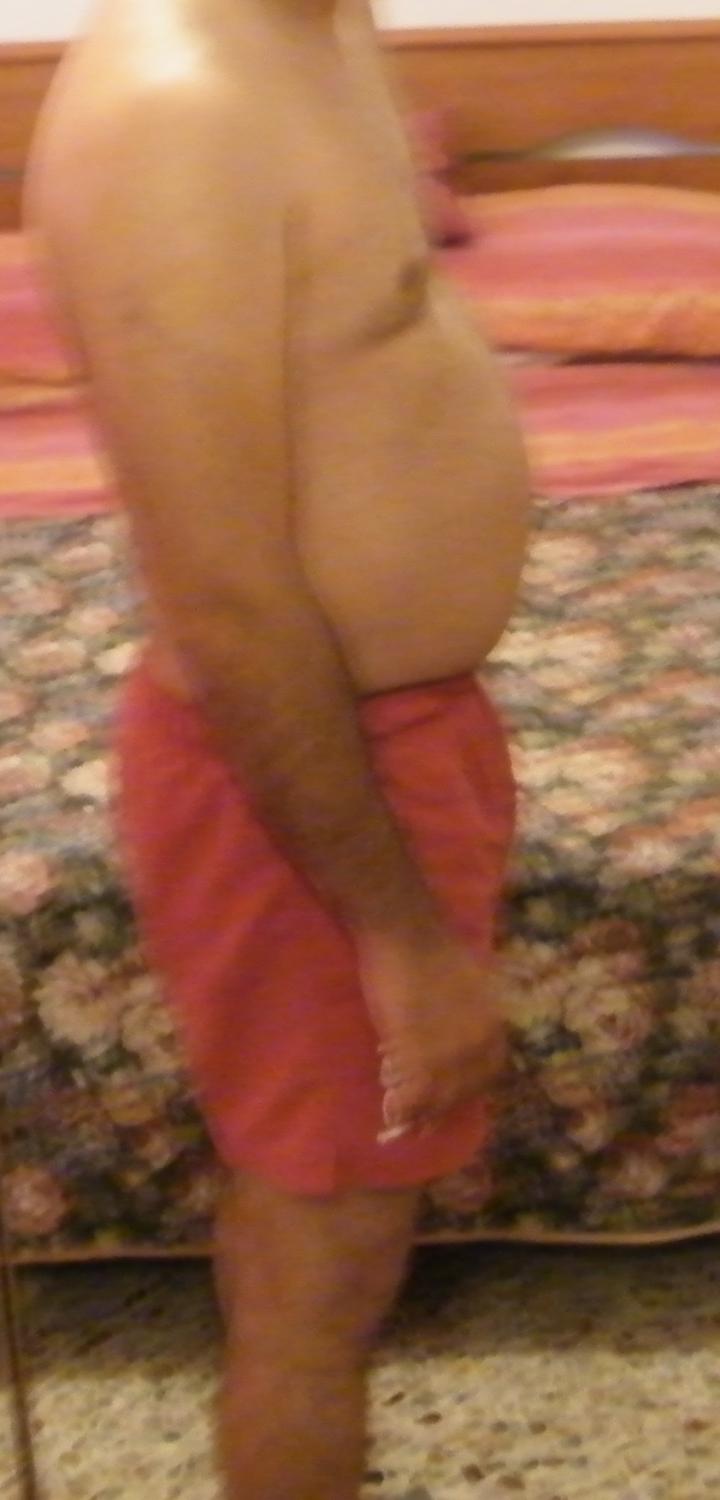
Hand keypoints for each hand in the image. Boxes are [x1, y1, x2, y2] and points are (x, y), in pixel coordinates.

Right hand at [357, 928, 507, 1138]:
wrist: (404, 927)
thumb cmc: (431, 950)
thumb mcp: (464, 989)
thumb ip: (462, 1023)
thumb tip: (450, 1052)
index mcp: (495, 1023)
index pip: (487, 1072)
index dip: (464, 1093)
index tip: (445, 1104)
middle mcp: (480, 1038)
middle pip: (463, 1088)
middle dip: (439, 1108)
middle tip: (418, 1124)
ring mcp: (448, 1043)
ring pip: (437, 1091)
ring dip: (418, 1110)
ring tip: (400, 1119)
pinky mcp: (416, 1043)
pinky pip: (412, 1085)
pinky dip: (401, 1102)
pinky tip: (389, 1106)